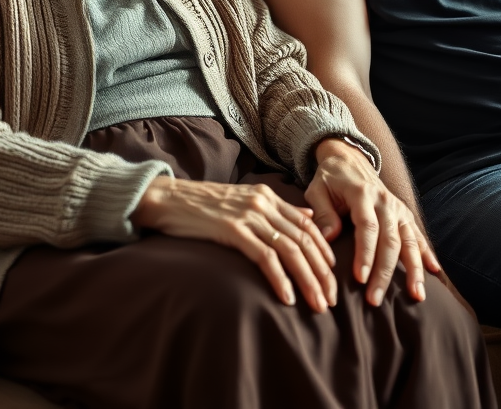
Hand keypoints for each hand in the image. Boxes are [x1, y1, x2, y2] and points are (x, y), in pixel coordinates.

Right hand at [131, 177, 336, 311]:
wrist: (168, 199)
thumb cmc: (204, 205)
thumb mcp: (245, 200)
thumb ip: (277, 209)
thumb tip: (308, 215)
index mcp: (268, 196)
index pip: (308, 224)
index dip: (324, 251)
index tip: (333, 276)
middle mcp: (263, 203)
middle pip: (304, 239)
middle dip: (322, 272)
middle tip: (332, 299)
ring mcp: (248, 215)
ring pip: (290, 250)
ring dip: (307, 280)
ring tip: (317, 304)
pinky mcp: (232, 230)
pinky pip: (264, 256)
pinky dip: (279, 278)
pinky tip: (287, 298)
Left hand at [305, 138, 440, 306]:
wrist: (349, 158)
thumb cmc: (330, 179)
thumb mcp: (317, 190)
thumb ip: (322, 213)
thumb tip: (328, 239)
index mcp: (362, 194)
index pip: (367, 227)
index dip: (365, 253)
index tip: (360, 278)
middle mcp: (384, 201)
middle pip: (390, 239)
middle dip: (384, 272)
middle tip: (375, 299)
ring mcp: (397, 207)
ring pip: (409, 240)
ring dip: (413, 269)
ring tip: (416, 295)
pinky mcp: (404, 213)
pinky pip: (418, 234)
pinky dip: (427, 253)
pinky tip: (435, 272)